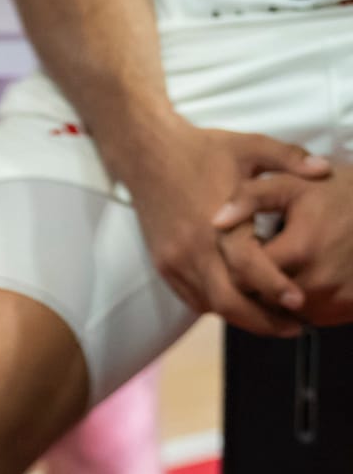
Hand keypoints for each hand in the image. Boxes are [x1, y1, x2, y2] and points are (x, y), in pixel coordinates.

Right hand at [121, 118, 326, 335]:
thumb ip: (291, 158)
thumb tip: (324, 170)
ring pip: (209, 304)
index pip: (249, 267)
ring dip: (240, 317)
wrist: (148, 154)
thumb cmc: (203, 149)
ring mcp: (175, 259)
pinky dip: (215, 306)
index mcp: (219, 221)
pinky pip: (191, 297)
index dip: (274, 289)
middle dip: (261, 321)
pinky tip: (237, 305)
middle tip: (292, 327)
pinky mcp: (163, 263)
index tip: (298, 303)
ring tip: (270, 321)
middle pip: (227, 300)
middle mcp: (194, 248)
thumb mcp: (252, 145)